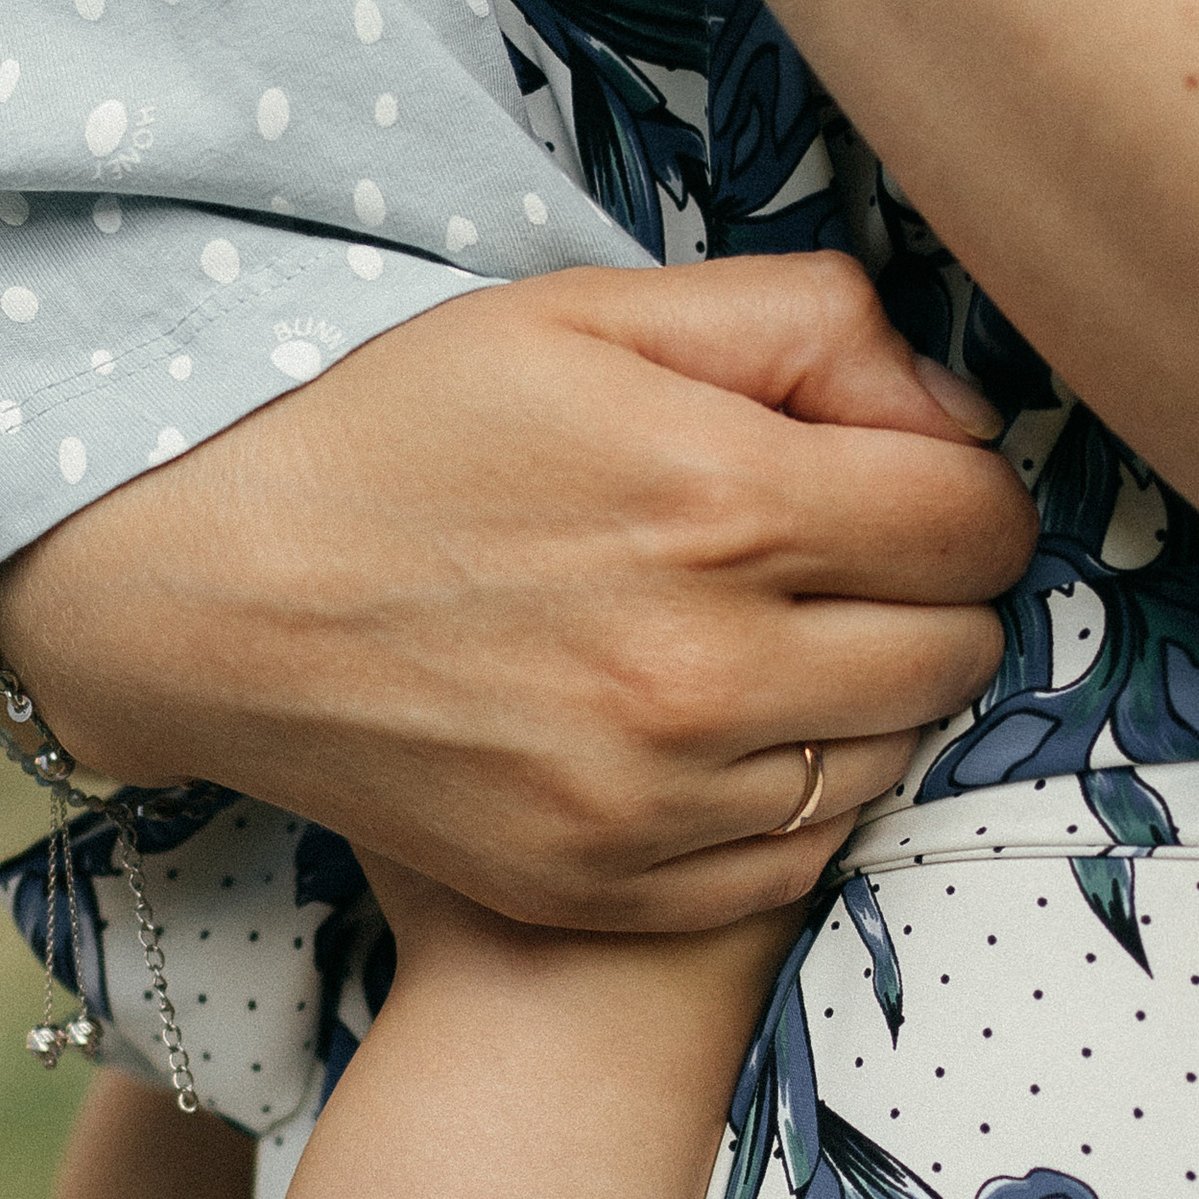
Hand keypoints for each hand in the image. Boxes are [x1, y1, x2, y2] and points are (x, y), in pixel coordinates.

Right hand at [0, 256, 1032, 932]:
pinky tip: (713, 734)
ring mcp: (662, 801)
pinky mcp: (614, 886)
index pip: (981, 522)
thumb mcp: (593, 313)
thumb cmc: (401, 436)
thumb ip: (806, 327)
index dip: (957, 488)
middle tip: (832, 559)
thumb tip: (954, 418)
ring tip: (763, 642)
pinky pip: (798, 858)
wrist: (217, 606)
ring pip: (892, 762)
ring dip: (863, 699)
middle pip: (958, 650)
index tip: (894, 480)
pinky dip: (789, 797)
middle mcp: (710, 671)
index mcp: (726, 504)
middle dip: (925, 592)